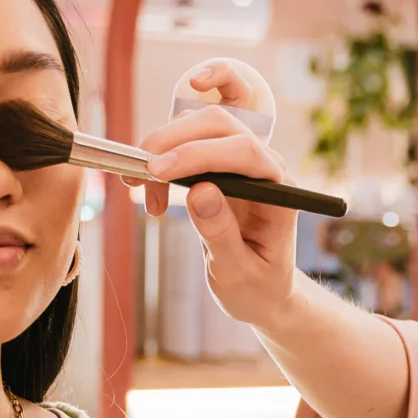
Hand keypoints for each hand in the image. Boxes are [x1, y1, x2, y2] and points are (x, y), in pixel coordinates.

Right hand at [137, 68, 300, 327]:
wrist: (263, 291)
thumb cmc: (257, 287)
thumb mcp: (238, 273)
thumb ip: (220, 233)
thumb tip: (199, 191)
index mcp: (280, 192)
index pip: (245, 152)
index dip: (198, 154)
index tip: (158, 171)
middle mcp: (265, 167)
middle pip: (220, 126)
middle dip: (173, 141)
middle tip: (137, 175)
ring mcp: (243, 162)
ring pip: (199, 127)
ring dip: (162, 149)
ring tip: (141, 190)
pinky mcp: (221, 165)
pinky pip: (188, 143)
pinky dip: (162, 158)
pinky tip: (149, 189)